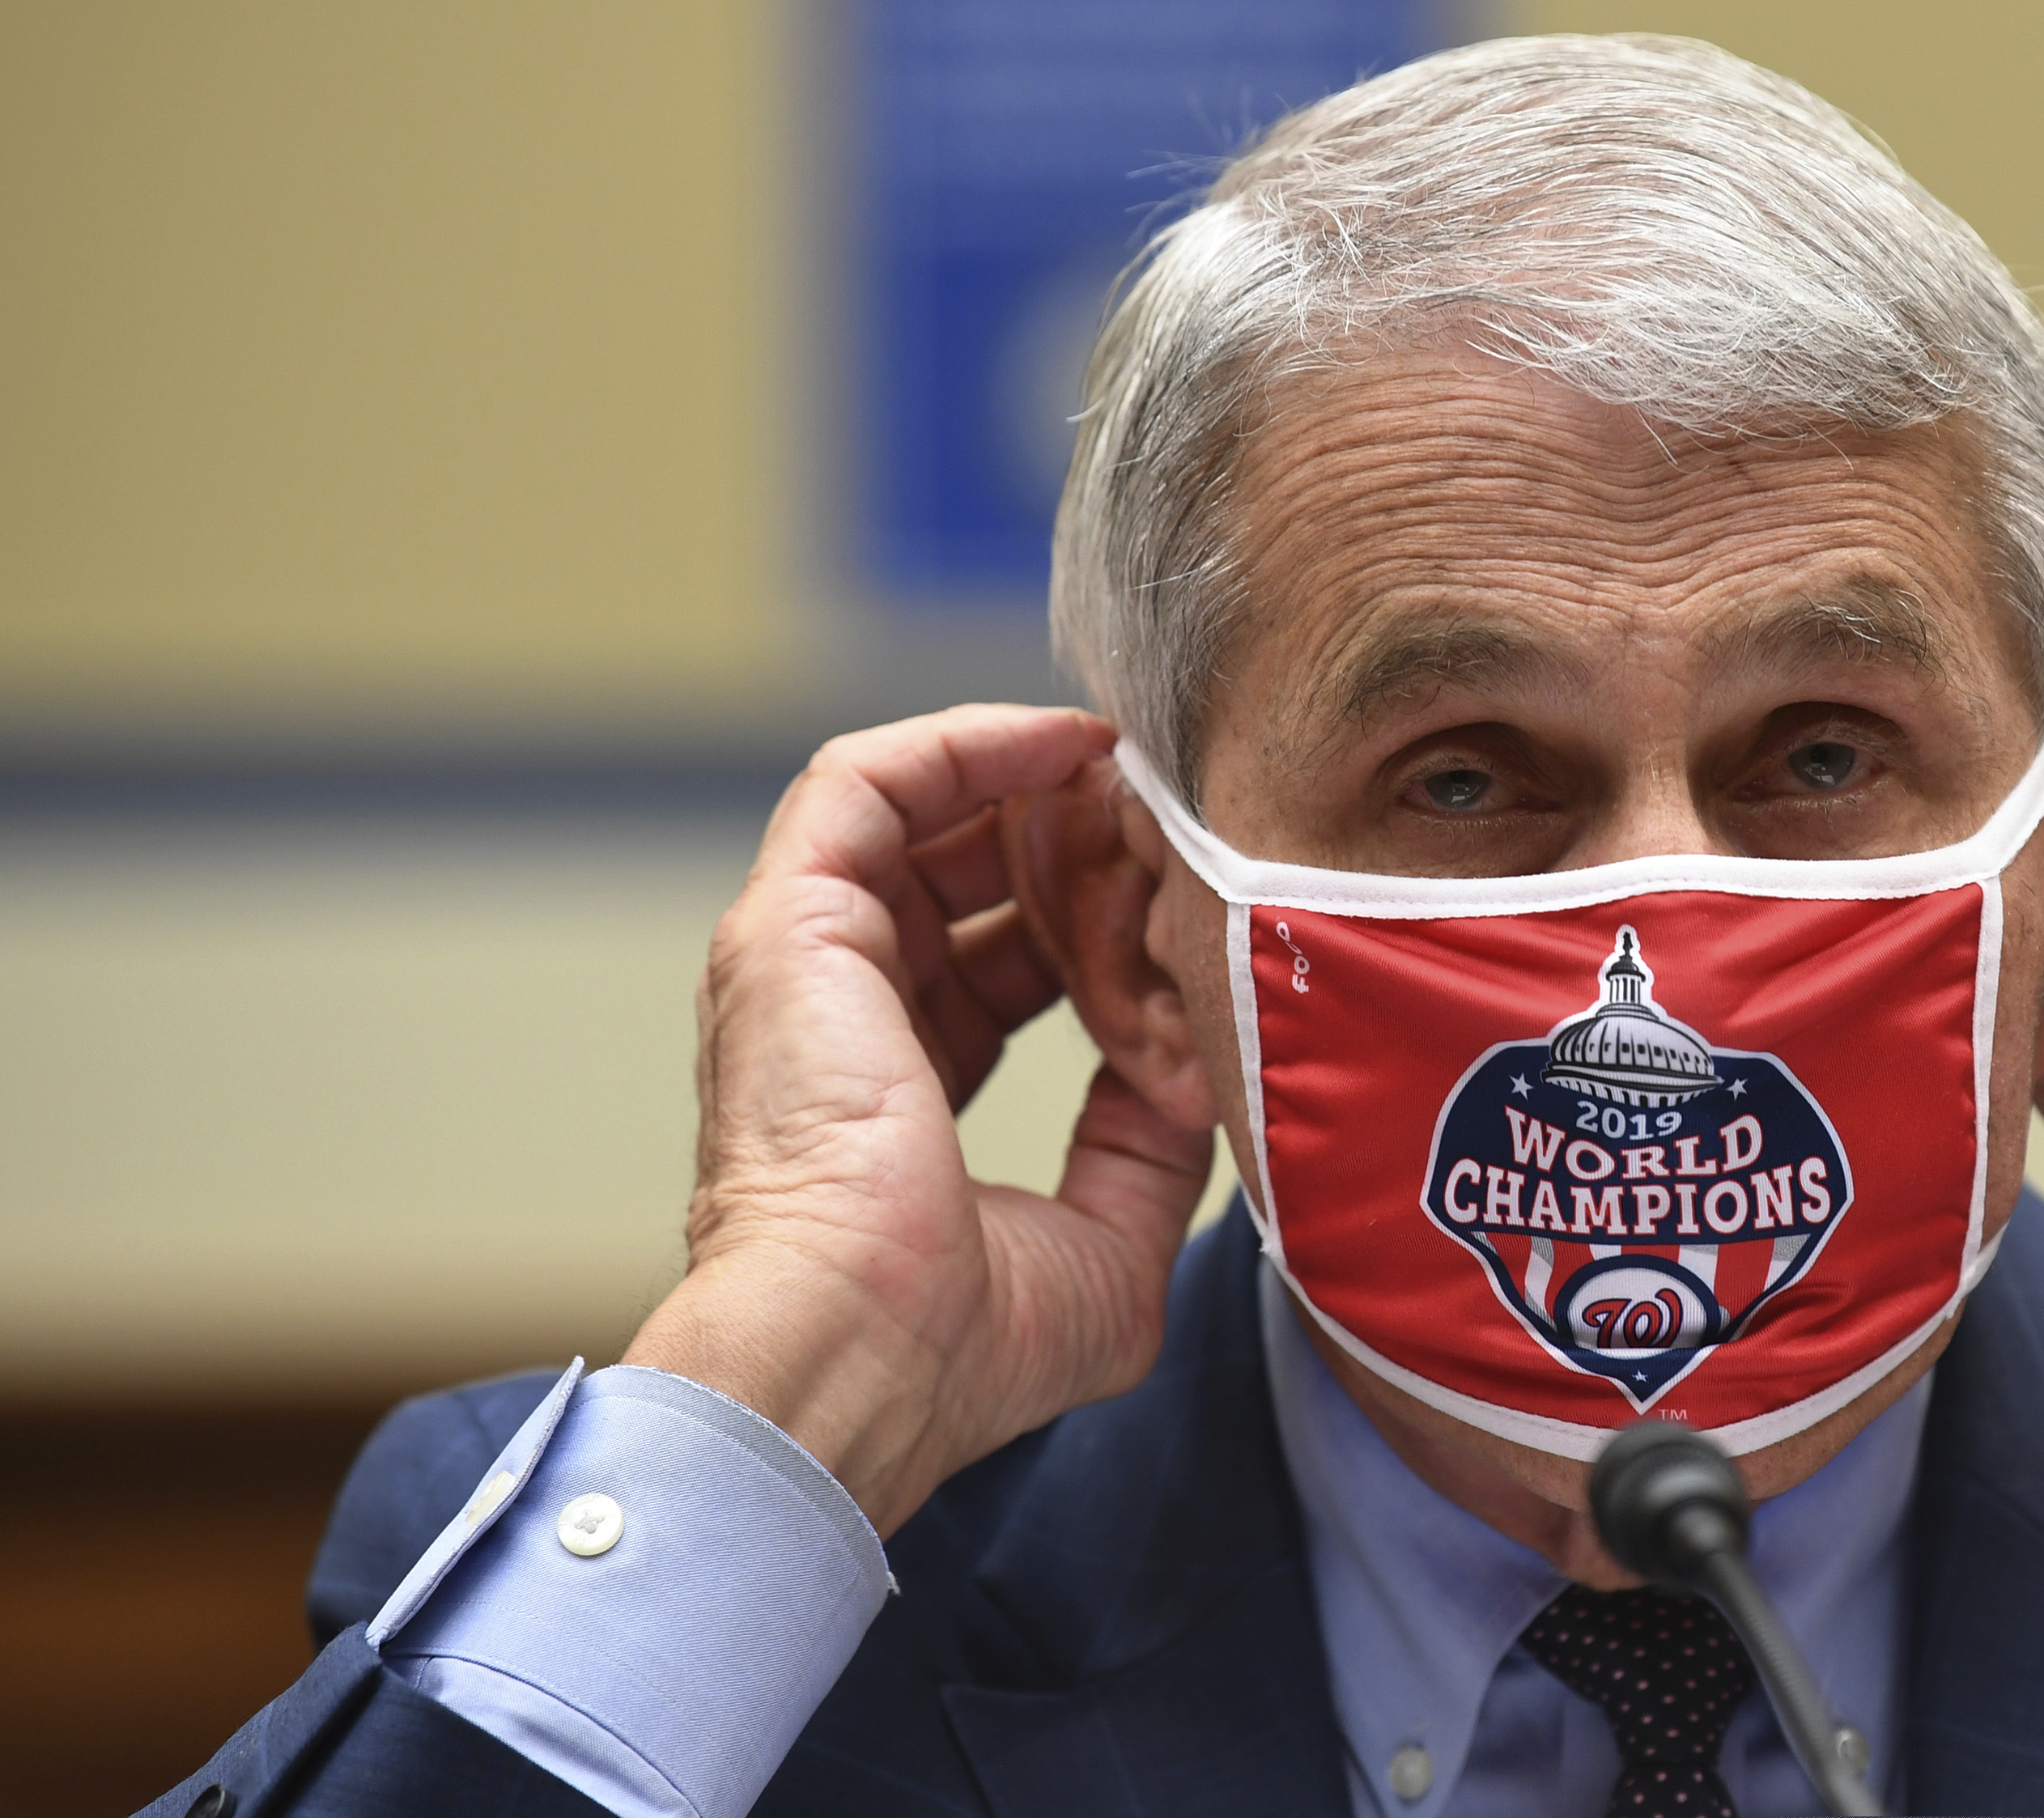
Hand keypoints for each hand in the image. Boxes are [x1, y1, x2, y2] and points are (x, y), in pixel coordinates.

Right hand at [622, 705, 1214, 1532]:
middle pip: (966, 882)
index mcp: (897, 1099)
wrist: (858, 1354)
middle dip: (1078, 843)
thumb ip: (1149, 1154)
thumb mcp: (1106, 1247)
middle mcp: (840, 1020)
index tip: (1187, 900)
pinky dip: (968, 744)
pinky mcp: (789, 920)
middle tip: (1173, 823)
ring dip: (1035, 783)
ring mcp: (803, 965)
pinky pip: (868, 780)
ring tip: (1134, 776)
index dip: (1098, 926)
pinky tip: (1068, 747)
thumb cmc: (957, 1344)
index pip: (1002, 971)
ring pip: (920, 815)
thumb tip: (1198, 1075)